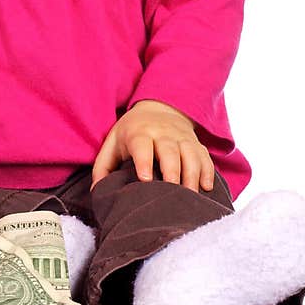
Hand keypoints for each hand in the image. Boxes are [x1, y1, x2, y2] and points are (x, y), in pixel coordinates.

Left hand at [90, 99, 213, 192]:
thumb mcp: (112, 143)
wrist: (158, 107)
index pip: (142, 145)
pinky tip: (206, 188)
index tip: (145, 179)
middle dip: (172, 171)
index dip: (144, 161)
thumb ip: (103, 167)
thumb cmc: (131, 132)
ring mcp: (182, 138)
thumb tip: (97, 192)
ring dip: (192, 175)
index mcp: (139, 133)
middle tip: (172, 193)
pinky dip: (207, 172)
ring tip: (190, 197)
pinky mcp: (196, 144)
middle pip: (169, 151)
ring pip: (190, 154)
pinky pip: (205, 157)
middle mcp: (162, 133)